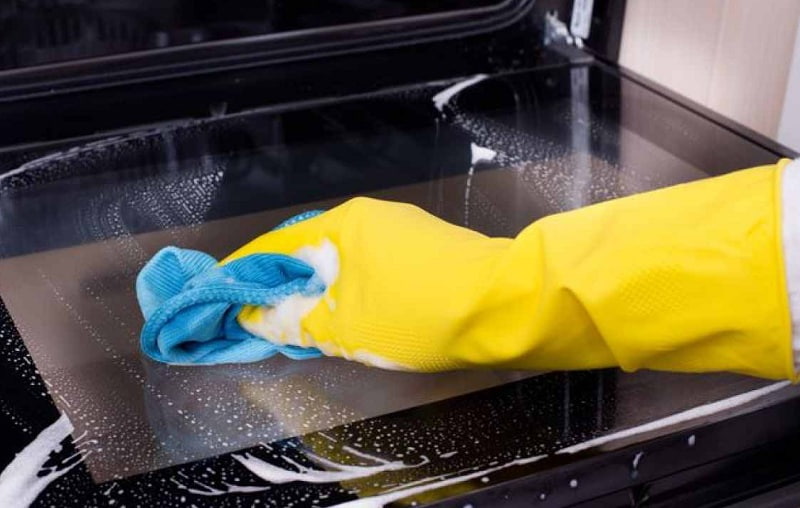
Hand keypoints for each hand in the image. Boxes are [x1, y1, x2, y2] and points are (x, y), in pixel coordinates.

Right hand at [223, 197, 510, 370]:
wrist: (505, 307)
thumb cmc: (418, 314)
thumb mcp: (345, 327)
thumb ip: (294, 320)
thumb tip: (257, 315)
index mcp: (344, 223)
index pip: (276, 246)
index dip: (245, 274)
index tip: (220, 296)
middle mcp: (372, 218)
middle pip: (310, 251)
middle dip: (283, 286)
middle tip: (260, 320)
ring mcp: (403, 231)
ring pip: (343, 261)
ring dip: (319, 291)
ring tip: (303, 326)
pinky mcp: (428, 249)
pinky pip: (373, 267)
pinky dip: (352, 291)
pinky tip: (352, 316)